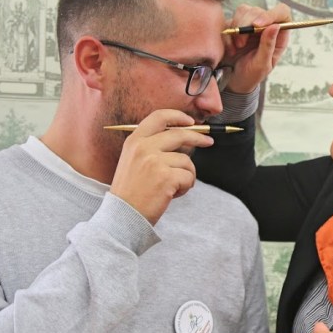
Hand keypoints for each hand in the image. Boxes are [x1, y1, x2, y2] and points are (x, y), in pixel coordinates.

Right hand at [109, 109, 213, 223]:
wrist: (123, 216)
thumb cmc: (132, 192)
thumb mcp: (133, 161)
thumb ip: (153, 147)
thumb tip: (184, 138)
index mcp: (134, 141)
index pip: (159, 117)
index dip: (178, 117)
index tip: (190, 122)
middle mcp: (143, 147)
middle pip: (179, 134)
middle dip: (198, 138)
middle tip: (208, 142)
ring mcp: (155, 161)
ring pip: (186, 161)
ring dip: (186, 175)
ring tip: (173, 187)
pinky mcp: (166, 177)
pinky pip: (188, 177)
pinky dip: (185, 187)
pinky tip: (172, 194)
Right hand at [222, 3, 291, 93]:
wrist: (234, 81)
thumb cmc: (252, 75)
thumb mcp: (262, 64)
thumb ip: (268, 45)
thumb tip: (275, 26)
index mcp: (278, 34)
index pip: (281, 12)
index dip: (271, 14)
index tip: (257, 25)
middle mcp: (265, 26)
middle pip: (258, 11)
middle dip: (247, 25)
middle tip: (241, 44)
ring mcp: (249, 24)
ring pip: (243, 11)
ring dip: (237, 28)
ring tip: (237, 47)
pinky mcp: (234, 25)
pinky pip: (229, 21)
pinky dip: (228, 35)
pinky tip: (231, 49)